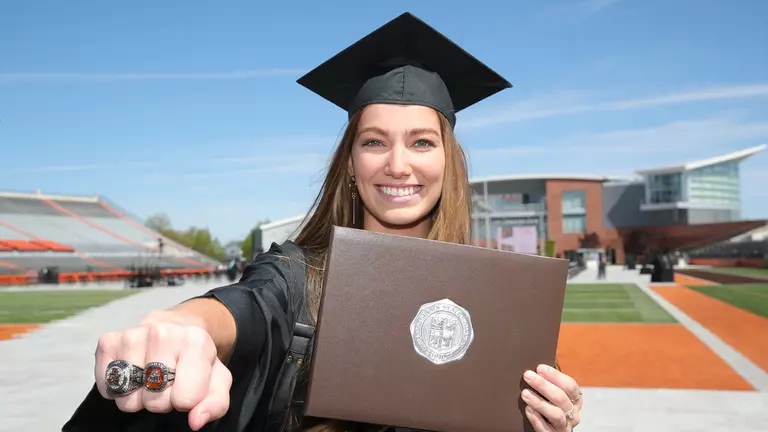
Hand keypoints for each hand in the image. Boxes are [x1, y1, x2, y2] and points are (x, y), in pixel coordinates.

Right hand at [94, 310, 232, 430]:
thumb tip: (196, 420)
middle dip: (162, 400)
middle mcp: (163, 333)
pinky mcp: (108, 341)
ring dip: (139, 397)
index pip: (184, 399)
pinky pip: (107, 387)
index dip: (185, 401)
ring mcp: (133, 335)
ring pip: (128, 398)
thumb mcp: (217, 380)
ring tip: (151, 378)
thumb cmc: (197, 359)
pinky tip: (133, 374)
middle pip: (154, 400)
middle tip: (169, 382)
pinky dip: (118, 390)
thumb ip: (215, 403)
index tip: (187, 386)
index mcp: (195, 341)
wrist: (178, 327)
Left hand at [521, 364, 582, 430]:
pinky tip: (528, 410)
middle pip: (561, 398)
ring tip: (525, 393)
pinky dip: (537, 419)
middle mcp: (573, 414)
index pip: (570, 386)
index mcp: (575, 400)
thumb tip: (536, 368)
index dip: (555, 376)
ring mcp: (565, 426)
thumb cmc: (551, 407)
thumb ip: (550, 384)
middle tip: (528, 375)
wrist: (550, 430)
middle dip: (543, 385)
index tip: (540, 368)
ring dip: (540, 402)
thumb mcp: (554, 396)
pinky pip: (547, 430)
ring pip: (556, 414)